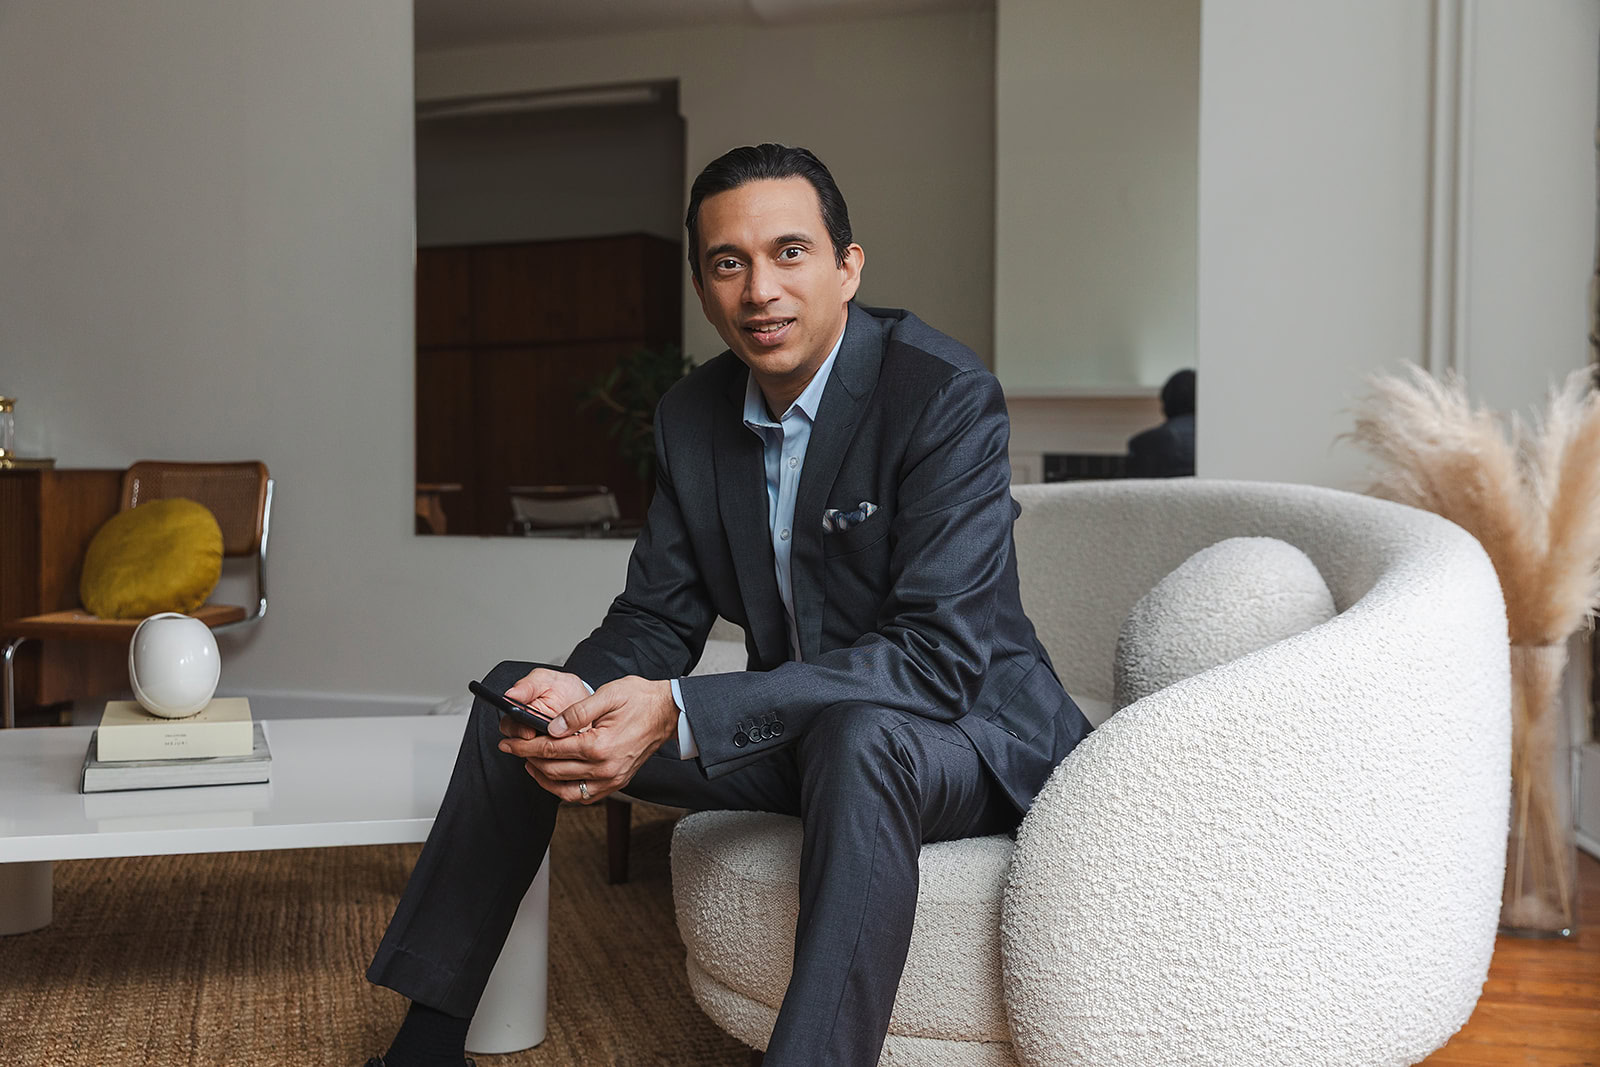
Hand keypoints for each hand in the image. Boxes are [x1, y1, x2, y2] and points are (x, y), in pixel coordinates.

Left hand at [497, 675, 677, 803]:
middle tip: (512, 750)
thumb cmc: (640, 699)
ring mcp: (612, 779)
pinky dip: (564, 790)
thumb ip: (576, 712)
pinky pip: (584, 796)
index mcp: (600, 745)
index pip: (551, 750)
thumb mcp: (607, 695)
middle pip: (554, 771)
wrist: (668, 712)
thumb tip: (551, 728)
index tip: (509, 743)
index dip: (525, 746)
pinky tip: (555, 777)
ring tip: (530, 764)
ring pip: (566, 791)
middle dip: (528, 760)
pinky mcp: (617, 782)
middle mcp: (606, 768)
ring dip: (543, 780)